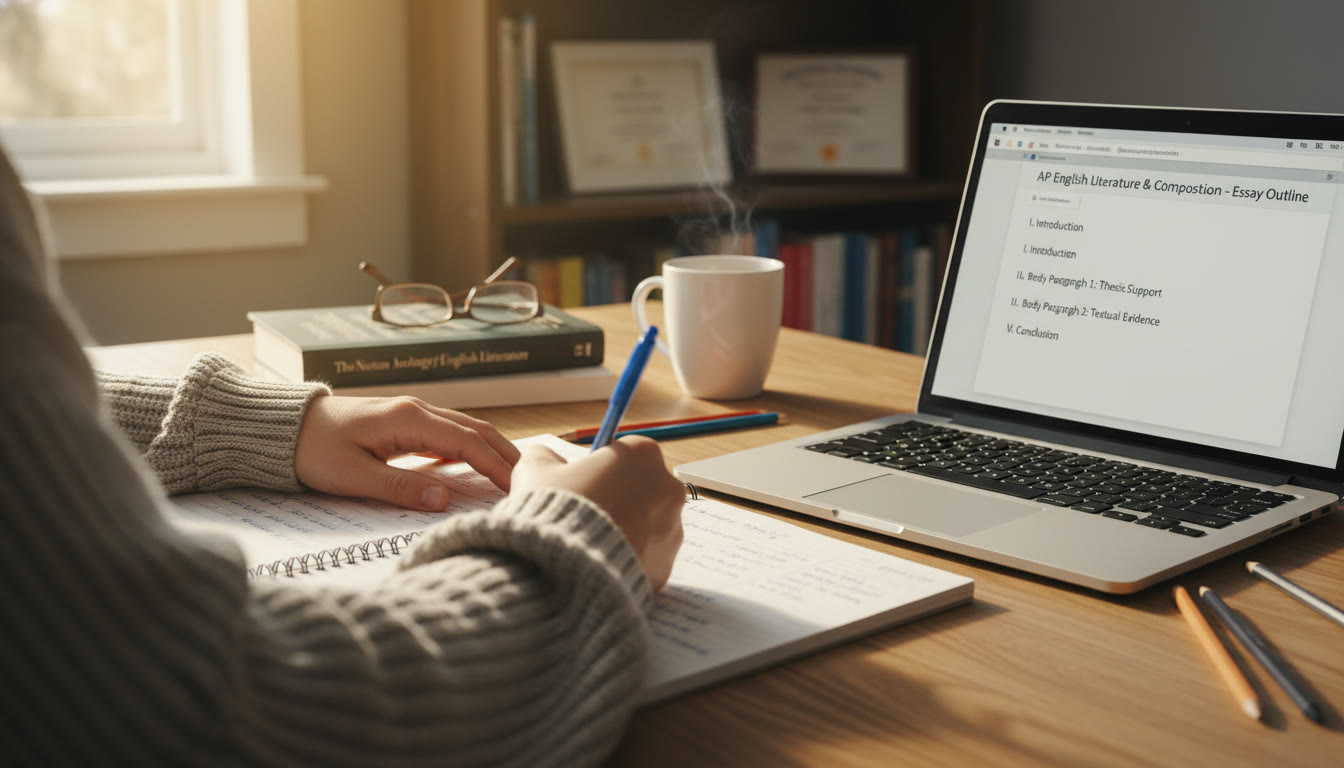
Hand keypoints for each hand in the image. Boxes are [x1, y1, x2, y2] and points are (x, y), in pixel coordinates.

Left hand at [294, 395, 519, 511]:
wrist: (282, 428)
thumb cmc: (312, 450)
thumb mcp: (353, 477)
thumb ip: (401, 487)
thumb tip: (444, 498)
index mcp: (409, 420)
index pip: (467, 442)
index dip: (496, 465)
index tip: (518, 486)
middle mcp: (415, 410)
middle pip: (474, 429)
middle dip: (505, 453)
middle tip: (530, 479)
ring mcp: (409, 413)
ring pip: (463, 428)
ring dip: (491, 447)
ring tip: (511, 472)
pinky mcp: (401, 421)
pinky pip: (446, 432)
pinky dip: (469, 446)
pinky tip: (474, 463)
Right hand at [511, 436, 684, 589]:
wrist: (561, 569)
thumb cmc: (551, 512)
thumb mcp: (534, 470)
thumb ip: (545, 457)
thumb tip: (549, 461)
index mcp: (642, 455)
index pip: (626, 454)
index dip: (602, 469)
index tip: (584, 483)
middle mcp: (668, 488)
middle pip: (643, 489)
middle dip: (620, 500)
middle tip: (586, 515)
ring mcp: (672, 530)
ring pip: (648, 526)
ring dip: (626, 531)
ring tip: (590, 544)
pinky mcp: (666, 567)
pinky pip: (646, 560)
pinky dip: (627, 562)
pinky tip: (600, 565)